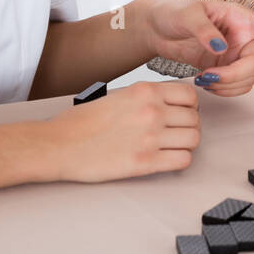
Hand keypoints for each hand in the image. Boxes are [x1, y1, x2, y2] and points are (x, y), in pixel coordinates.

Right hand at [42, 80, 200, 180]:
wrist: (58, 145)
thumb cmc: (80, 122)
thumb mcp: (117, 96)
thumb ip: (145, 98)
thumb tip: (169, 105)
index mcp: (144, 91)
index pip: (190, 96)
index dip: (189, 106)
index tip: (181, 113)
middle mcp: (151, 111)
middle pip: (194, 119)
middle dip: (188, 126)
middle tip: (175, 133)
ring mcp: (150, 137)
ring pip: (193, 139)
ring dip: (186, 144)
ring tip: (171, 147)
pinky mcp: (145, 163)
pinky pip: (183, 160)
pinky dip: (179, 160)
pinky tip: (165, 159)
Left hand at [135, 0, 253, 96]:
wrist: (155, 28)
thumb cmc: (172, 12)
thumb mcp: (187, 15)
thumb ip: (205, 30)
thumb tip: (221, 47)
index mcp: (240, 18)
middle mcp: (242, 38)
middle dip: (237, 76)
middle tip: (210, 77)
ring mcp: (233, 55)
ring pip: (247, 80)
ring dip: (228, 86)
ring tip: (203, 80)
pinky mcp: (223, 69)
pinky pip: (234, 86)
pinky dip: (222, 90)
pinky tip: (205, 83)